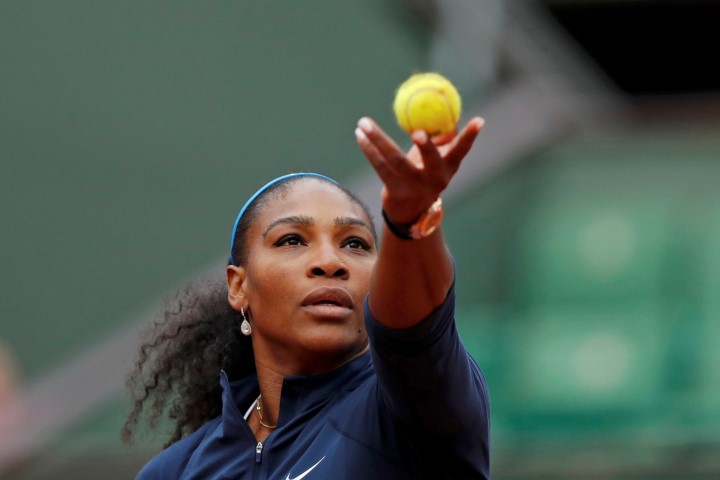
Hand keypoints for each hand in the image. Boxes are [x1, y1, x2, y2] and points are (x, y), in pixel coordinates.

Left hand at [355, 116, 483, 222]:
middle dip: (426, 147)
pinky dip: (368, 149)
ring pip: (394, 160)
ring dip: (377, 139)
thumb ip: (442, 137)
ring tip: (363, 122)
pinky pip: (379, 166)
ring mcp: (414, 187)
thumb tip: (446, 106)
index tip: (480, 120)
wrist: (410, 211)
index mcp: (448, 168)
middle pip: (430, 161)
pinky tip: (359, 134)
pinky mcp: (395, 191)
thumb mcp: (437, 159)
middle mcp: (434, 180)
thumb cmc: (425, 174)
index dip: (470, 136)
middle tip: (418, 132)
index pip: (462, 150)